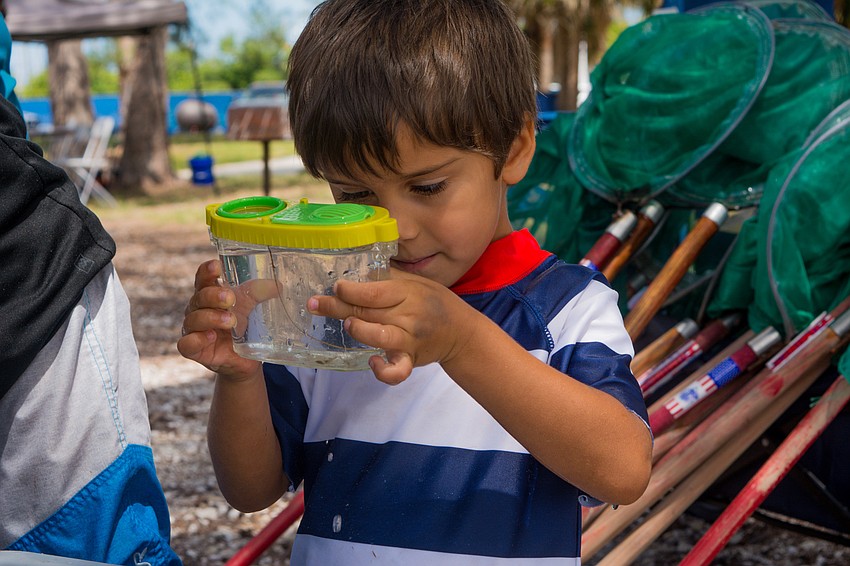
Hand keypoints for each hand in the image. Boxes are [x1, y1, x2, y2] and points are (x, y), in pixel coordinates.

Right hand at [177, 259, 268, 380]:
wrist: (243, 359)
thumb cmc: (241, 325)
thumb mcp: (251, 306)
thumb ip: (260, 293)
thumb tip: (278, 285)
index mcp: (209, 294)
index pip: (203, 279)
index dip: (207, 271)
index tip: (217, 266)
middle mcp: (197, 310)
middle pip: (199, 297)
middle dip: (213, 296)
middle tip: (230, 298)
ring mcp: (193, 330)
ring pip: (193, 319)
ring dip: (211, 318)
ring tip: (230, 321)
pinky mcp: (194, 350)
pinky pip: (186, 344)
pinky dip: (197, 339)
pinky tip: (210, 337)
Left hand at [307, 270, 474, 383]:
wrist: (462, 332)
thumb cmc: (435, 302)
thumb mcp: (417, 282)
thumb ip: (389, 278)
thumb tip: (355, 271)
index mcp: (409, 293)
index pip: (374, 291)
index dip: (351, 289)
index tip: (335, 286)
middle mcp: (409, 316)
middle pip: (369, 311)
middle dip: (339, 307)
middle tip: (315, 303)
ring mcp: (410, 340)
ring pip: (380, 337)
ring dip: (360, 331)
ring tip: (348, 325)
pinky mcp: (411, 360)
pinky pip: (397, 370)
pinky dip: (383, 371)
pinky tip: (373, 363)